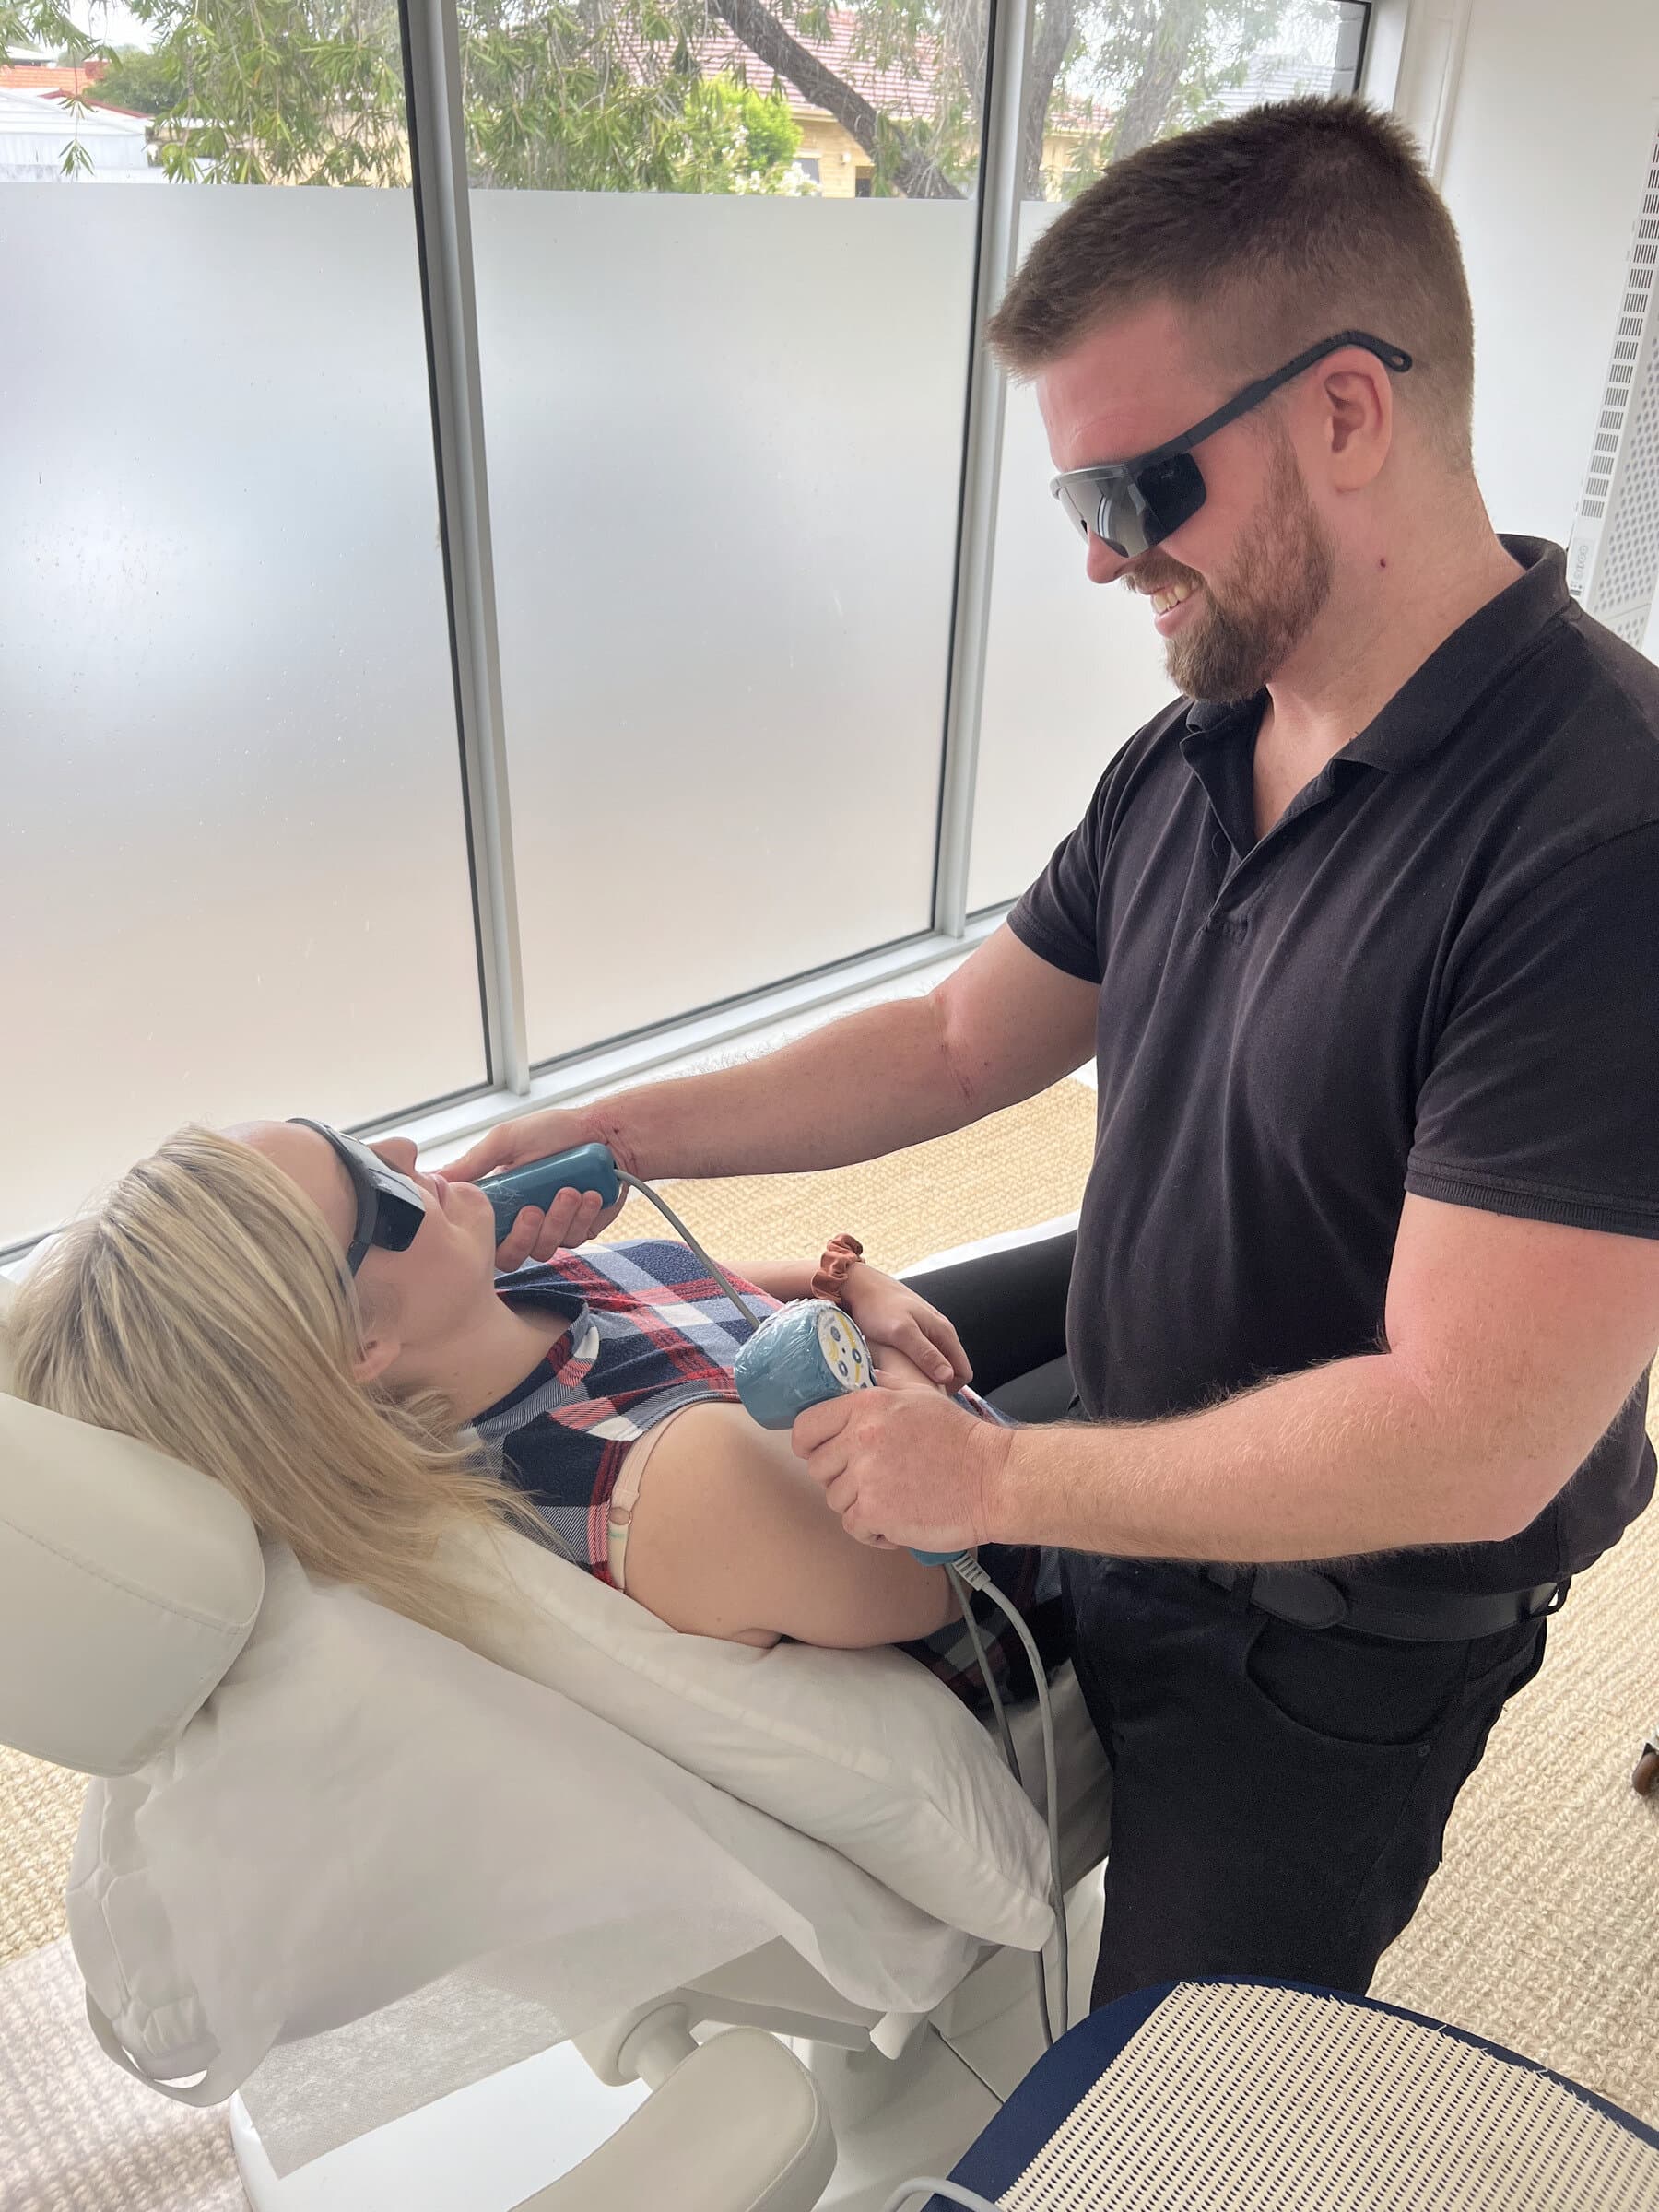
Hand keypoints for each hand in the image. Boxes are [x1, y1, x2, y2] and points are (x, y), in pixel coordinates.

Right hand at [443, 1107, 628, 1266]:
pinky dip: (583, 1217)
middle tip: (535, 1208)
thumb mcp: (507, 1139)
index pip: (482, 1236)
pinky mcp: (581, 1229)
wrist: (607, 1133)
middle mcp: (523, 1219)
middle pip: (512, 1255)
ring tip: (570, 1191)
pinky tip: (590, 1195)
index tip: (497, 1215)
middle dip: (526, 1234)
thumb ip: (472, 1163)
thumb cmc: (556, 1131)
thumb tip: (431, 1179)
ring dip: (559, 1219)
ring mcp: (553, 1227)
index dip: (485, 1237)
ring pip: (546, 1249)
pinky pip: (576, 1239)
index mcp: (500, 1201)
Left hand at [790, 1387, 1008, 1552]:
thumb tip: (857, 1376)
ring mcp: (866, 1477)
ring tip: (892, 1499)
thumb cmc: (960, 1438)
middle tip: (871, 1480)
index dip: (810, 1444)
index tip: (821, 1453)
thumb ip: (881, 1386)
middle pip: (818, 1468)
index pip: (806, 1427)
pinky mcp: (875, 1513)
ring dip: (858, 1504)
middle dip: (840, 1477)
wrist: (993, 1478)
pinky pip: (852, 1526)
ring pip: (835, 1499)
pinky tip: (896, 1520)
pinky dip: (872, 1530)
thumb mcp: (919, 1394)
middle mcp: (860, 1438)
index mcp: (866, 1406)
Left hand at [840, 1268, 971, 1390]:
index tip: (925, 1395)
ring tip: (900, 1381)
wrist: (859, 1286)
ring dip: (922, 1376)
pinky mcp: (914, 1333)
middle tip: (909, 1391)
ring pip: (935, 1364)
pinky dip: (912, 1367)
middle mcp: (941, 1332)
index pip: (963, 1373)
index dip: (949, 1389)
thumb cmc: (877, 1307)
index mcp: (945, 1332)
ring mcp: (928, 1332)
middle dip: (935, 1384)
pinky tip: (895, 1369)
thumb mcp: (901, 1333)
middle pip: (950, 1370)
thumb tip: (948, 1377)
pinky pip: (922, 1357)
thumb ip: (925, 1354)